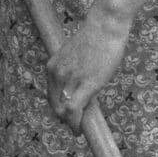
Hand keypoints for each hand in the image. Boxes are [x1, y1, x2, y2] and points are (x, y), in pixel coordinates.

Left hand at [45, 1, 132, 129]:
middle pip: (55, 106)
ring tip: (77, 130)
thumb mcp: (76, 55)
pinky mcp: (87, 84)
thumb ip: (72, 70)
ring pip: (64, 111)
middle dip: (63, 119)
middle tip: (73, 126)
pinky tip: (79, 130)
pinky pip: (75, 110)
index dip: (58, 109)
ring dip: (70, 124)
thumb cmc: (96, 37)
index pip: (51, 95)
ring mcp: (71, 79)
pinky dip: (75, 124)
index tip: (65, 117)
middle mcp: (57, 74)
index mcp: (53, 67)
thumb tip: (79, 87)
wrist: (106, 26)